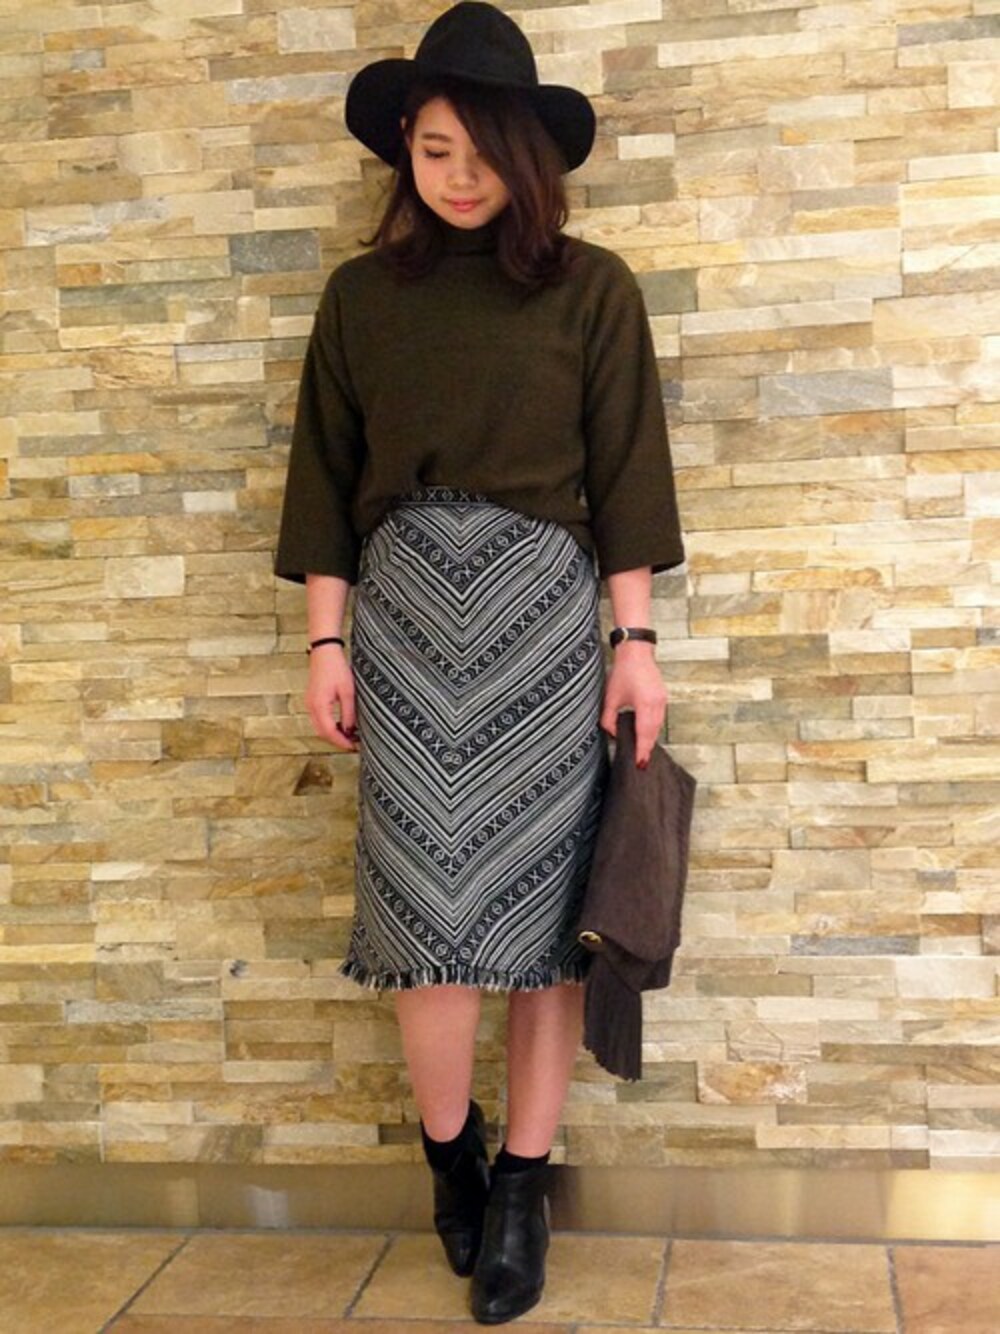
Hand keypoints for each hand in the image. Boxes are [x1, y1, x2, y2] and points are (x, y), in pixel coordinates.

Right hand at [304, 646, 357, 750]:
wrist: (324, 651)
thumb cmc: (336, 667)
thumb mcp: (347, 691)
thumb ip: (349, 713)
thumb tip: (350, 729)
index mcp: (319, 705)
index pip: (329, 731)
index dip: (341, 741)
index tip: (352, 746)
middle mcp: (311, 706)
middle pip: (322, 732)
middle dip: (336, 740)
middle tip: (351, 744)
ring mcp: (309, 703)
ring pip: (319, 726)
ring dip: (332, 733)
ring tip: (348, 735)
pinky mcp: (312, 699)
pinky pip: (318, 718)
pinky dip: (328, 724)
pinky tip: (340, 724)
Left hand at [599, 641, 666, 767]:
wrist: (636, 652)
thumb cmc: (623, 671)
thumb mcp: (611, 697)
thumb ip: (609, 718)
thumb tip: (612, 733)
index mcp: (645, 704)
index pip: (644, 733)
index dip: (642, 750)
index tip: (640, 763)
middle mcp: (657, 704)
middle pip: (653, 733)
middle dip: (647, 748)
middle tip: (642, 764)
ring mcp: (662, 700)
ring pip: (658, 726)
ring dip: (651, 739)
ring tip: (643, 752)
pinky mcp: (663, 698)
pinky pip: (660, 718)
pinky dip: (653, 728)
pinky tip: (646, 734)